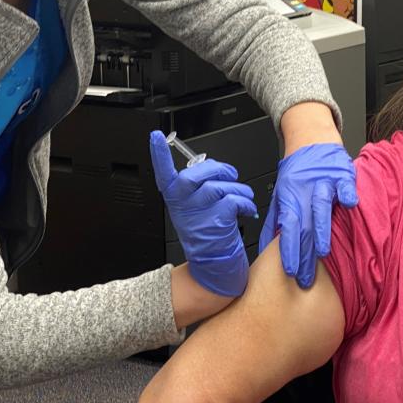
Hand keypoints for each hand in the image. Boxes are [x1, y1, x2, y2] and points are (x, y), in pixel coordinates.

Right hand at [149, 131, 256, 296]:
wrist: (214, 266)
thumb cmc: (208, 232)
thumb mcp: (196, 208)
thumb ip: (199, 186)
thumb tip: (216, 168)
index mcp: (176, 198)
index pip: (163, 173)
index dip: (159, 154)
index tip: (155, 137)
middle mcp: (184, 205)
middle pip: (197, 173)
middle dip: (219, 169)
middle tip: (230, 176)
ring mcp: (198, 215)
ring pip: (220, 186)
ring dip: (239, 189)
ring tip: (242, 199)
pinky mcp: (216, 223)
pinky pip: (234, 200)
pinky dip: (246, 203)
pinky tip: (246, 210)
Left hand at [259, 143, 356, 288]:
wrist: (312, 143)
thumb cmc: (297, 175)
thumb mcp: (281, 197)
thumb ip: (274, 223)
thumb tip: (263, 250)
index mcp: (290, 198)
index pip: (287, 228)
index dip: (288, 250)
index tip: (290, 271)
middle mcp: (305, 192)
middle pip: (303, 225)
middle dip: (304, 253)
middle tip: (306, 278)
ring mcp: (324, 182)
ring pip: (321, 206)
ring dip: (322, 229)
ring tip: (324, 253)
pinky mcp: (342, 174)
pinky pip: (345, 184)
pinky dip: (348, 193)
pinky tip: (350, 205)